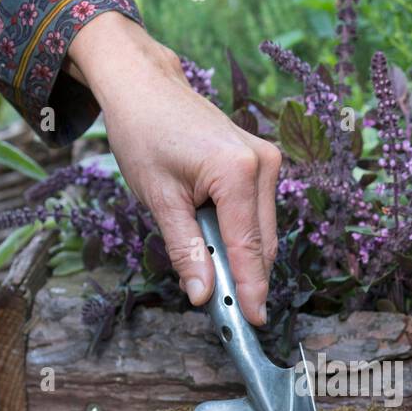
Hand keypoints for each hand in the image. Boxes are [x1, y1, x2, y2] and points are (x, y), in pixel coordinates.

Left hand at [67, 15, 280, 325]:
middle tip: (225, 312)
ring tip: (211, 274)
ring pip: (263, 231)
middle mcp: (263, 164)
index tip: (253, 323)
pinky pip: (257, 214)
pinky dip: (240, 236)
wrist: (144, 87)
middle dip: (246, 279)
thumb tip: (203, 295)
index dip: (251, 290)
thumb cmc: (144, 134)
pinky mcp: (262, 161)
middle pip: (263, 243)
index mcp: (237, 172)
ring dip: (242, 258)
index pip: (249, 247)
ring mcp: (267, 161)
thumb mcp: (159, 199)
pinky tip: (215, 245)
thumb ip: (185, 250)